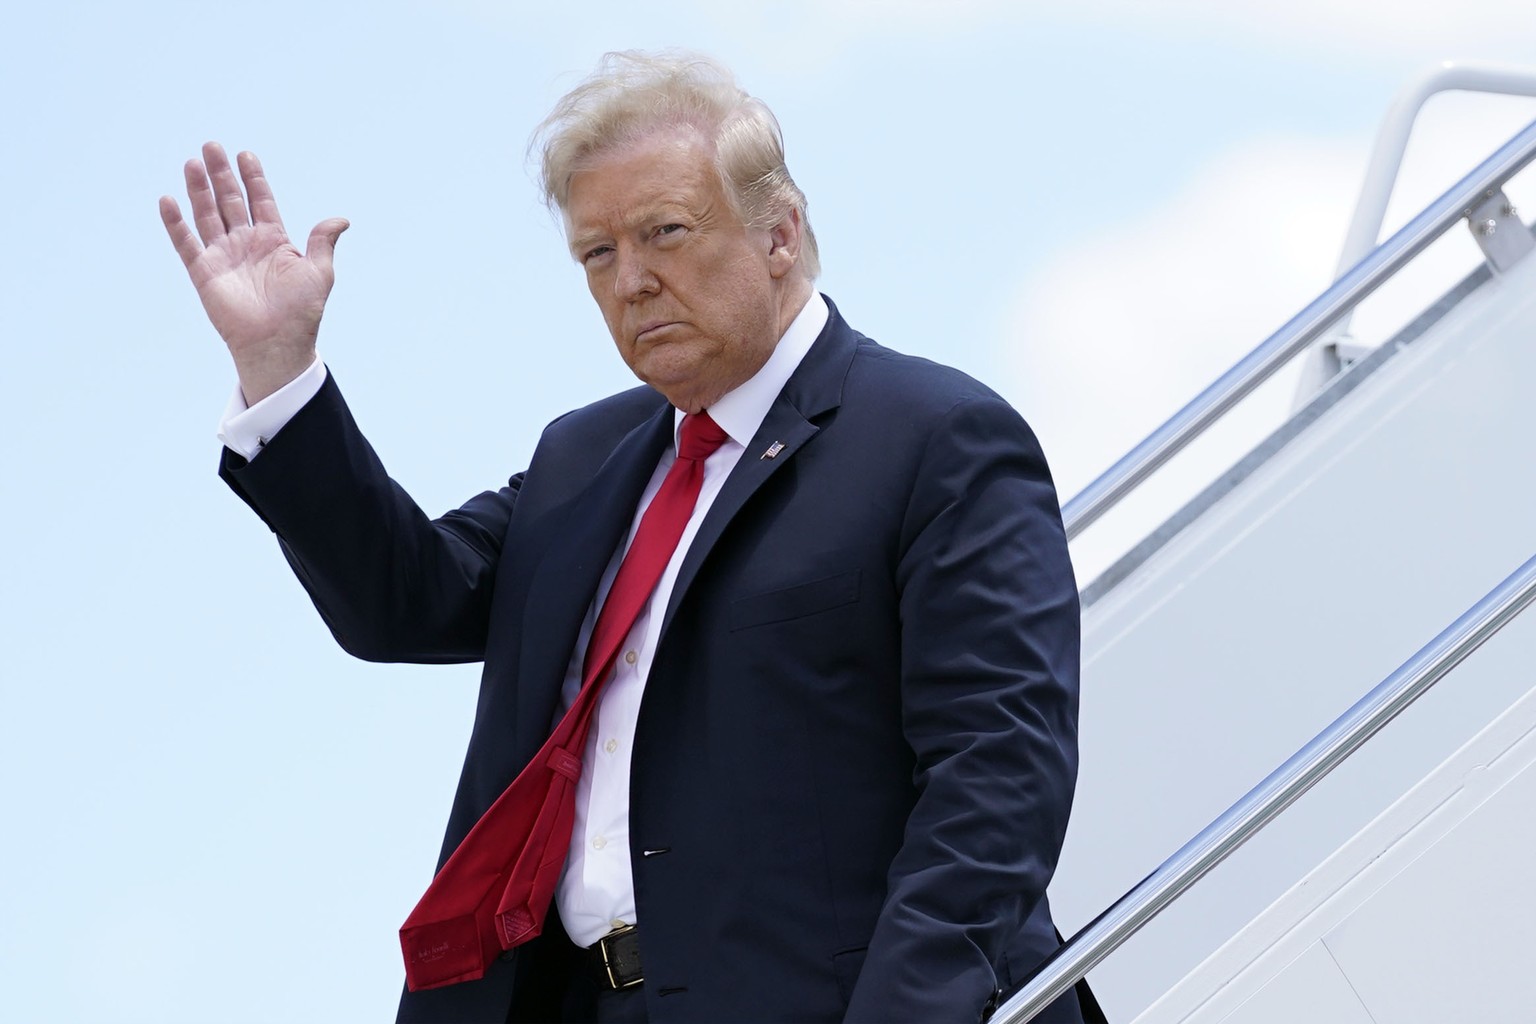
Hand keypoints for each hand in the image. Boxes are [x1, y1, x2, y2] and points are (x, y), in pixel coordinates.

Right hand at [160, 142, 348, 403]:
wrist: (278, 344)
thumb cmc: (301, 312)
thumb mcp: (319, 272)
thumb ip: (322, 241)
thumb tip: (342, 219)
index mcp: (273, 240)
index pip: (260, 201)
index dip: (253, 178)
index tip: (245, 154)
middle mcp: (246, 244)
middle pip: (229, 201)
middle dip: (221, 174)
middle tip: (212, 146)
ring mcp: (223, 256)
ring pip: (207, 215)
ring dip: (199, 189)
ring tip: (192, 162)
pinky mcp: (204, 272)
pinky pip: (186, 243)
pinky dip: (176, 223)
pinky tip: (168, 200)